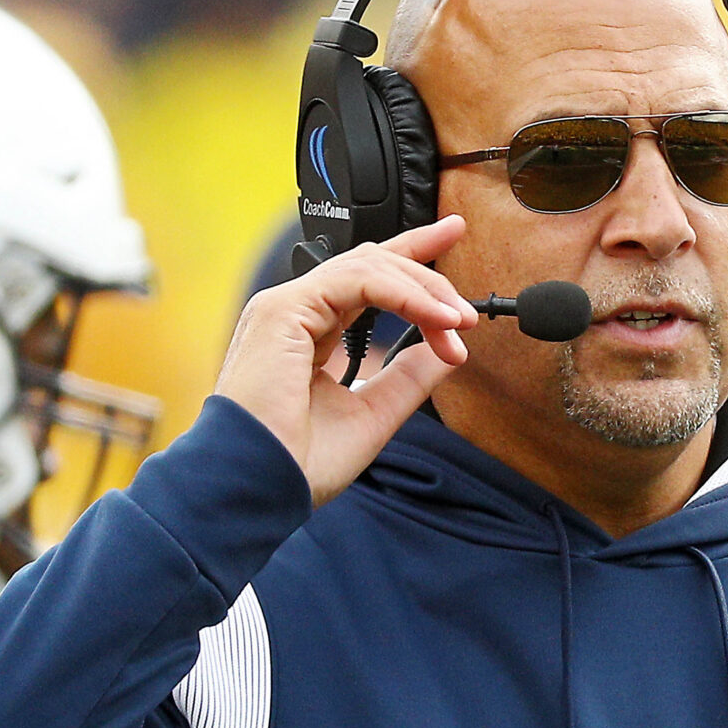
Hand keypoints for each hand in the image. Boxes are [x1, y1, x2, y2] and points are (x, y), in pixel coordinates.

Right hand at [217, 216, 477, 505]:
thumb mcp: (372, 415)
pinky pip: (357, 280)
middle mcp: (295, 314)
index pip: (364, 280)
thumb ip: (406, 379)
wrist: (257, 489)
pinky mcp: (284, 311)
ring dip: (424, 291)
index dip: (410, 256)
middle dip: (426, 262)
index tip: (451, 238)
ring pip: (369, 266)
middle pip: (370, 262)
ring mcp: (285, 308)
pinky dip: (405, 294)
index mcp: (307, 335)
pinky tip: (435, 317)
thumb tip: (445, 352)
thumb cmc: (298, 464)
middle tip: (470, 304)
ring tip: (459, 323)